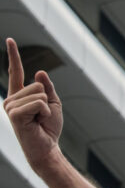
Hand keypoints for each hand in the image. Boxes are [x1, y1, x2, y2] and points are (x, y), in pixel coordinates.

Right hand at [3, 38, 63, 168]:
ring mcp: (10, 107)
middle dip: (46, 100)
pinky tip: (38, 122)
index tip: (10, 39)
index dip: (13, 55)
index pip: (16, 72)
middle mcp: (11, 99)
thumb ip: (46, 88)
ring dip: (45, 108)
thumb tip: (39, 72)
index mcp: (19, 95)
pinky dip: (44, 112)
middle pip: (37, 85)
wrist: (47, 147)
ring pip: (38, 94)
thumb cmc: (48, 127)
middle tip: (41, 116)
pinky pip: (38, 103)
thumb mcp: (52, 104)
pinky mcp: (14, 115)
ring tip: (39, 120)